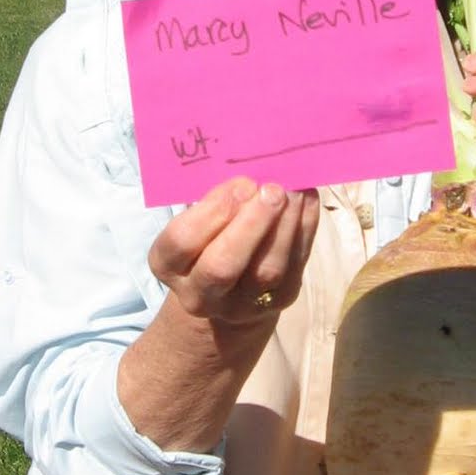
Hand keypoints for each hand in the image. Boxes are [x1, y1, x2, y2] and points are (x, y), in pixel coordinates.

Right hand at [148, 176, 319, 326]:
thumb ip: (214, 201)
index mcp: (168, 266)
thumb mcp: (196, 220)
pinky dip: (305, 228)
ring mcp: (241, 304)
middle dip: (250, 224)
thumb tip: (251, 170)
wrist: (228, 291)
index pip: (181, 241)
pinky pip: (295, 265)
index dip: (212, 211)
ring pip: (265, 269)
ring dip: (284, 224)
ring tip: (294, 190)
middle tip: (272, 190)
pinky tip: (307, 199)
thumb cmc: (208, 238)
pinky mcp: (278, 300)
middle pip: (221, 266)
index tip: (241, 183)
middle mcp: (200, 293)